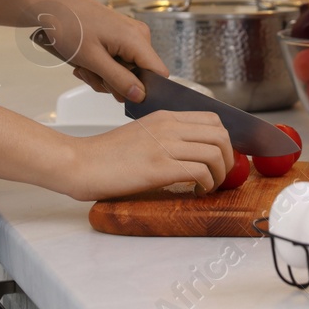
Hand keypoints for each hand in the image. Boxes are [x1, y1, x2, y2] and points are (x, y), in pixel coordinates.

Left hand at [27, 0, 167, 102]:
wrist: (54, 5)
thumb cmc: (69, 25)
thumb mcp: (93, 60)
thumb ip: (119, 80)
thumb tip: (140, 96)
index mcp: (137, 38)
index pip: (158, 73)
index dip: (144, 90)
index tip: (121, 94)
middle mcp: (138, 36)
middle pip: (139, 76)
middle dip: (114, 83)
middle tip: (91, 74)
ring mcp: (129, 36)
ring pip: (126, 72)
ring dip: (103, 76)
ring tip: (85, 66)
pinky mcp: (120, 37)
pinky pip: (118, 62)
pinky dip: (102, 67)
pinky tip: (86, 62)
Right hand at [58, 110, 233, 200]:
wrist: (80, 163)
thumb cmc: (106, 156)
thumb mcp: (142, 134)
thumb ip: (166, 137)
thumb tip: (193, 151)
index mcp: (165, 116)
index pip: (213, 118)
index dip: (225, 140)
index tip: (221, 158)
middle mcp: (169, 126)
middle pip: (220, 134)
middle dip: (228, 158)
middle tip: (220, 175)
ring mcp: (165, 145)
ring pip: (215, 152)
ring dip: (220, 173)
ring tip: (209, 186)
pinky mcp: (159, 167)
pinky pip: (200, 171)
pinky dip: (207, 183)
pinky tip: (197, 191)